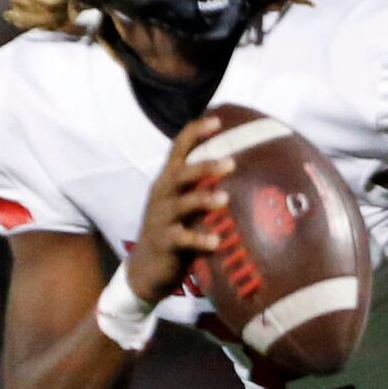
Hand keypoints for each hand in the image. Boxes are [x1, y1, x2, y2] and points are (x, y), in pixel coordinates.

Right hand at [125, 116, 234, 305]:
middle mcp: (162, 194)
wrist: (146, 268)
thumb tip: (241, 172)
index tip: (216, 120)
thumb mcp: (185, 206)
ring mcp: (161, 218)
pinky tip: (216, 242)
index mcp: (168, 181)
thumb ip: (203, 188)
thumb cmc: (175, 232)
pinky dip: (199, 239)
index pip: (178, 149)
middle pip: (181, 173)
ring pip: (182, 203)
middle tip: (231, 163)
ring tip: (225, 199)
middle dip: (205, 166)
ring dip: (204, 199)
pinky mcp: (164, 242)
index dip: (195, 133)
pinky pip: (182, 238)